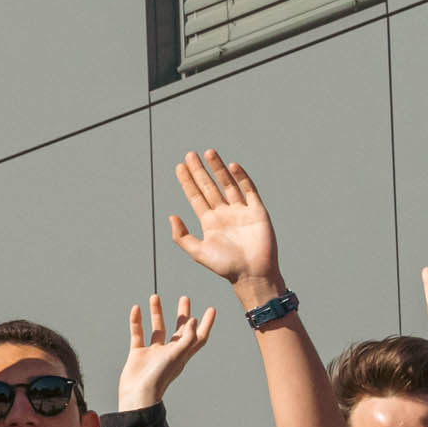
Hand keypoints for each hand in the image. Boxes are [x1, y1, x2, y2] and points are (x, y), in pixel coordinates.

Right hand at [111, 292, 216, 411]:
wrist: (137, 395)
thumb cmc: (159, 379)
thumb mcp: (177, 356)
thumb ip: (187, 338)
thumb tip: (193, 320)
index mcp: (183, 354)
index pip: (198, 337)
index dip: (206, 324)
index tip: (211, 309)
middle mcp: (170, 352)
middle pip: (179, 330)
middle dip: (182, 314)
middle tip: (184, 298)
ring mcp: (154, 353)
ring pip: (157, 328)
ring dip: (157, 313)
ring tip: (155, 297)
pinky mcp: (138, 354)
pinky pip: (138, 333)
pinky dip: (137, 321)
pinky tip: (136, 309)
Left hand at [165, 151, 284, 304]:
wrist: (252, 274)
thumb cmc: (225, 267)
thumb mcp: (198, 253)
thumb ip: (182, 236)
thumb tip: (170, 216)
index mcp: (210, 222)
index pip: (196, 197)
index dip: (187, 182)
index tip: (179, 166)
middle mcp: (224, 214)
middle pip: (209, 186)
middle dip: (199, 171)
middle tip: (190, 154)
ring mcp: (241, 211)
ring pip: (228, 184)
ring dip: (218, 168)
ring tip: (208, 152)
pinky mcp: (257, 211)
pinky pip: (249, 190)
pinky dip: (242, 177)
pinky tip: (232, 166)